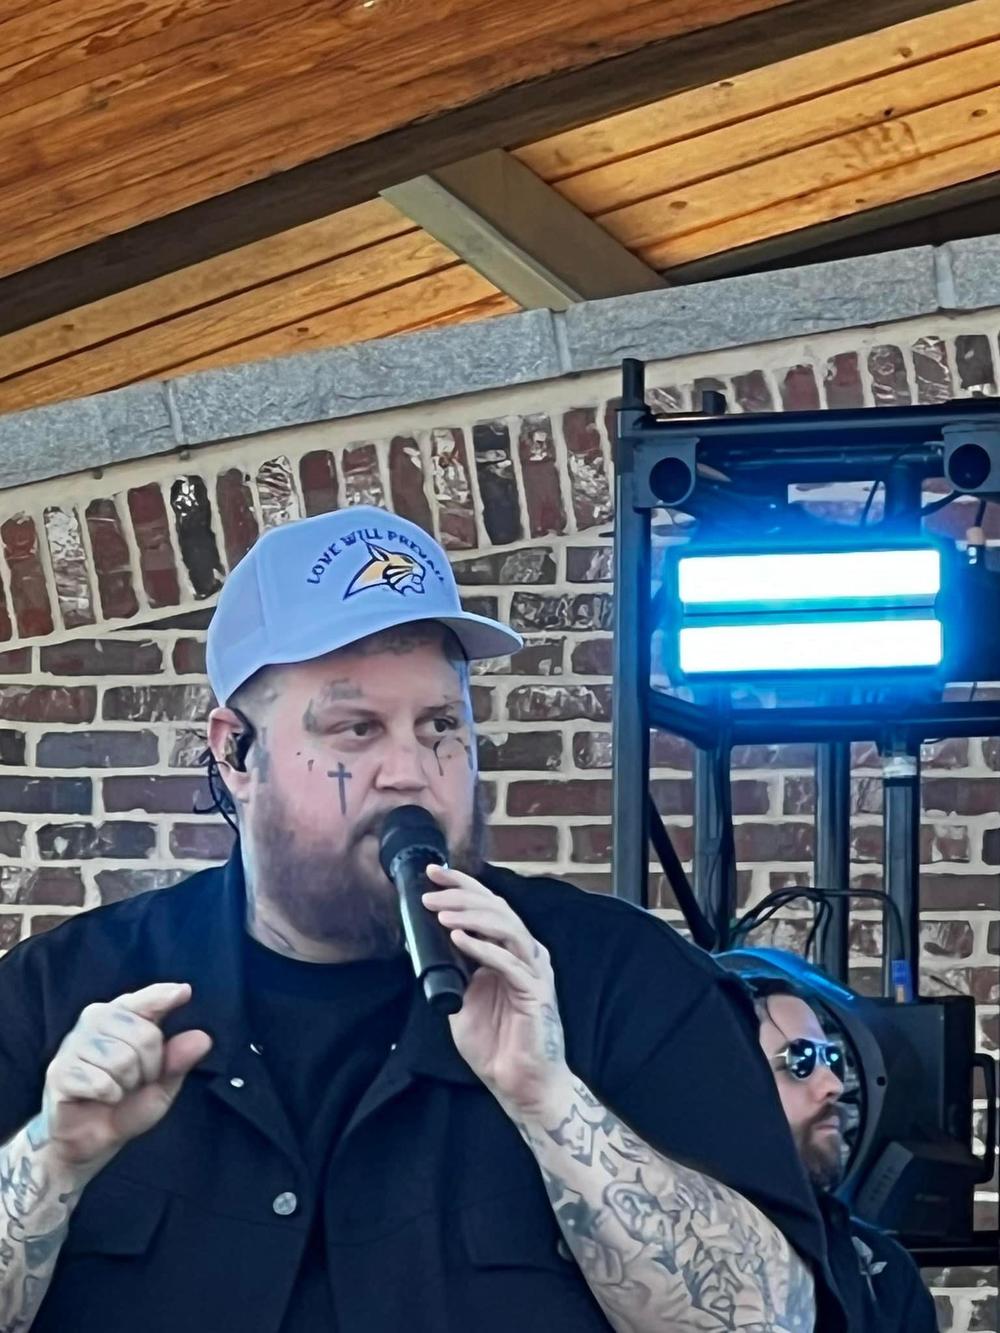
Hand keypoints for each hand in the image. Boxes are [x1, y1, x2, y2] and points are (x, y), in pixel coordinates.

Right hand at [37, 983, 211, 1174]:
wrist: (91, 1141)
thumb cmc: (127, 1104)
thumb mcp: (162, 1083)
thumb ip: (178, 1060)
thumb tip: (203, 1038)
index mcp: (122, 1015)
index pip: (146, 1000)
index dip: (164, 996)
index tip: (184, 993)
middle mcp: (95, 1020)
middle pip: (144, 1036)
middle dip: (149, 1068)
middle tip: (135, 1082)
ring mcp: (73, 1044)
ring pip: (122, 1059)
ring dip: (127, 1085)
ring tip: (116, 1090)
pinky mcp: (60, 1071)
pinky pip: (101, 1082)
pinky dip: (109, 1096)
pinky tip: (100, 1098)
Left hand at [422, 866, 571, 1119]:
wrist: (520, 1084)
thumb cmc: (496, 1044)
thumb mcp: (463, 999)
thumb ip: (453, 970)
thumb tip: (428, 942)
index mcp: (509, 951)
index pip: (487, 907)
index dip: (462, 886)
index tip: (432, 873)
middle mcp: (525, 953)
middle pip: (497, 909)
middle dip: (461, 896)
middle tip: (430, 894)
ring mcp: (533, 970)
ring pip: (506, 927)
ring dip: (471, 916)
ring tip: (442, 914)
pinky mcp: (535, 992)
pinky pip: (509, 963)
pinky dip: (483, 948)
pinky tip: (460, 940)